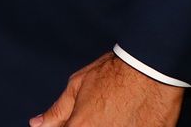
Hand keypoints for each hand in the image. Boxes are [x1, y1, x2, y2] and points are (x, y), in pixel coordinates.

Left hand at [31, 52, 183, 126]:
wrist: (153, 69)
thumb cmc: (115, 73)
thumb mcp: (78, 86)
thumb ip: (58, 111)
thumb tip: (37, 124)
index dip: (71, 125)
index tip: (83, 119)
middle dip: (93, 125)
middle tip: (104, 112)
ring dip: (112, 125)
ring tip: (119, 113)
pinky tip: (131, 118)